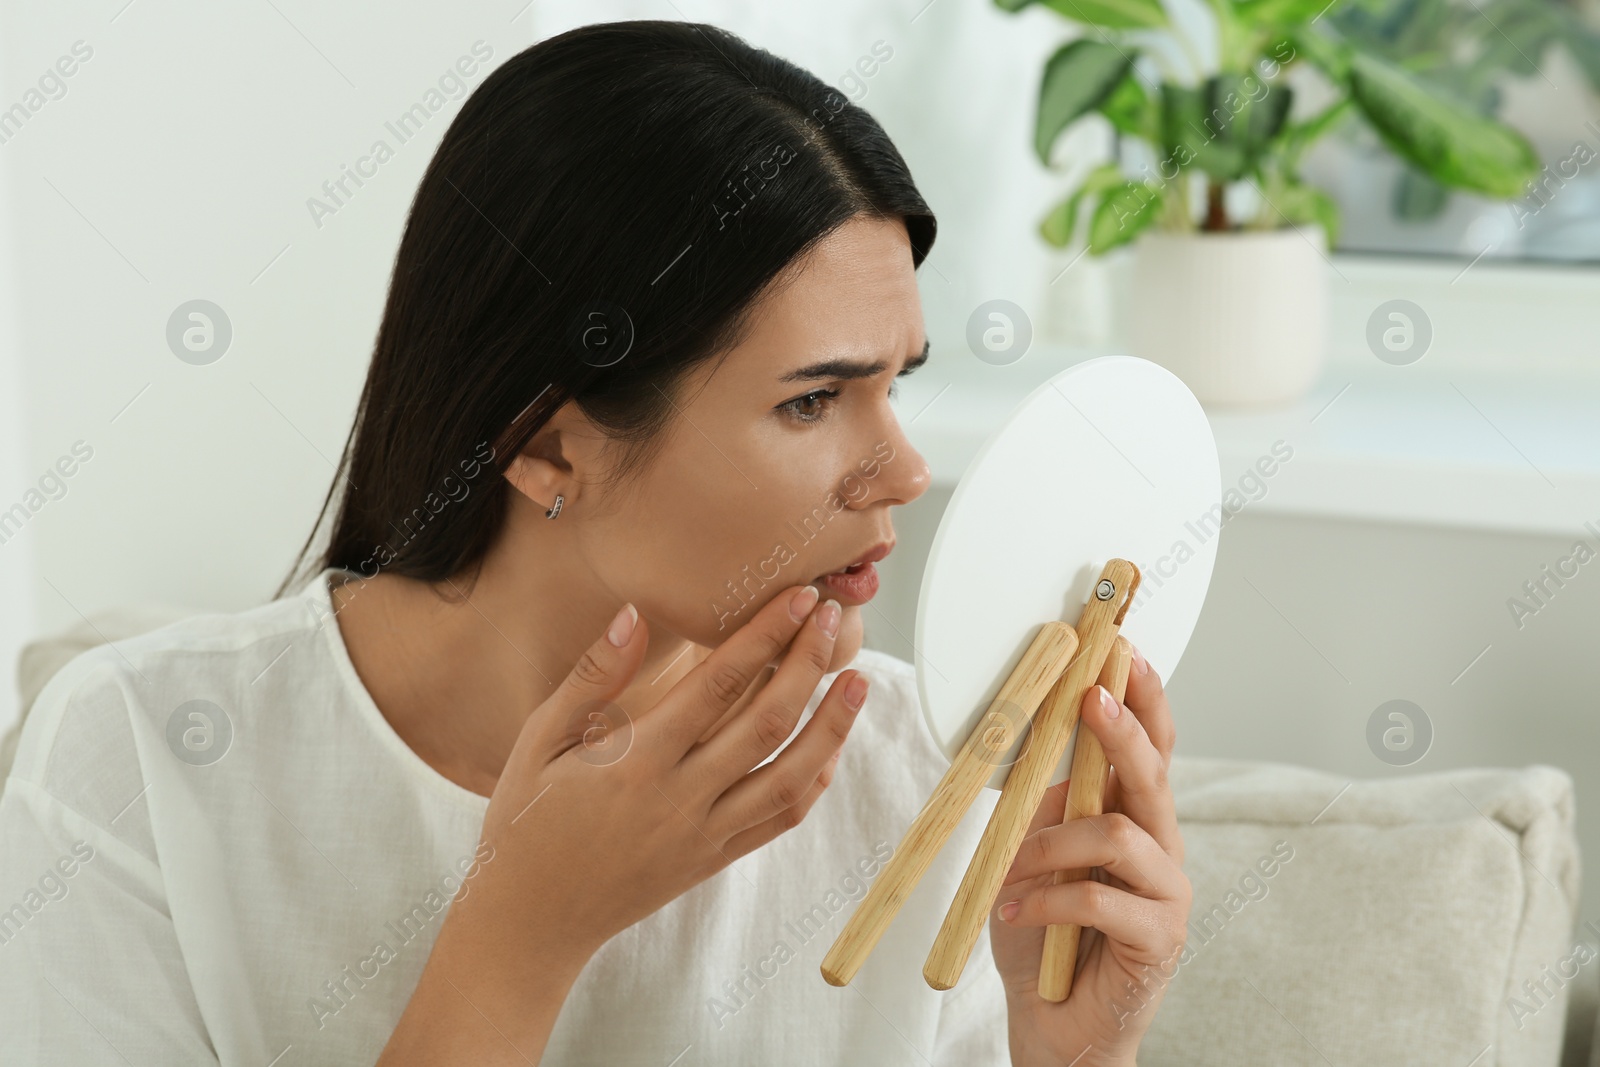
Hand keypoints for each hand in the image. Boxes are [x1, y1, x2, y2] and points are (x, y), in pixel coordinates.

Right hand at [383, 584, 866, 1061]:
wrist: (530, 921)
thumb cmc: (525, 823)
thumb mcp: (536, 742)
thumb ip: (589, 678)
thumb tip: (632, 615)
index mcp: (635, 761)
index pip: (719, 684)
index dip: (766, 636)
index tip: (798, 598)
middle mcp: (680, 799)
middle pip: (768, 722)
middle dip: (809, 663)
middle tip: (834, 617)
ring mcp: (704, 834)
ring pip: (791, 776)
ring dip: (833, 725)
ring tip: (859, 679)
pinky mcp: (714, 860)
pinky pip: (780, 820)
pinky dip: (815, 780)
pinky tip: (830, 744)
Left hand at [987, 643, 1190, 1066]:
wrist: (1055, 1024)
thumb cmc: (1044, 934)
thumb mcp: (1031, 853)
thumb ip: (1044, 804)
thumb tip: (1034, 750)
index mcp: (1131, 815)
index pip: (1148, 743)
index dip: (1140, 695)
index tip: (1121, 647)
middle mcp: (1159, 846)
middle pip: (1153, 773)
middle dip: (1121, 729)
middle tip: (1090, 697)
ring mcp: (1166, 893)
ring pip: (1122, 834)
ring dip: (1053, 843)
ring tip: (1012, 868)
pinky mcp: (1157, 939)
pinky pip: (1102, 900)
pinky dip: (1048, 899)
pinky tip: (1014, 910)